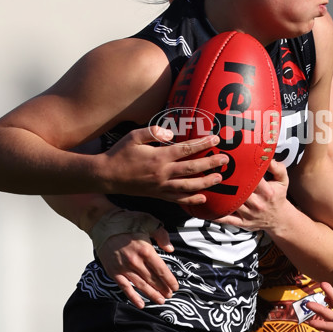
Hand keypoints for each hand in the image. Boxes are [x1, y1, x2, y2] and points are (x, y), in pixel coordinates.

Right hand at [94, 210, 178, 308]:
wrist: (103, 224)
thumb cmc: (127, 222)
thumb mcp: (149, 221)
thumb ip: (162, 235)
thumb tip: (170, 249)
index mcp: (146, 250)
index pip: (161, 270)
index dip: (169, 280)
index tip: (175, 287)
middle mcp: (135, 262)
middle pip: (153, 279)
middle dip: (163, 289)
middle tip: (169, 296)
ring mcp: (124, 268)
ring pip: (141, 286)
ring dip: (152, 295)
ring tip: (161, 301)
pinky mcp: (114, 272)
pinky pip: (125, 288)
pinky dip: (133, 297)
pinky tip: (141, 304)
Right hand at [99, 125, 229, 203]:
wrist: (106, 176)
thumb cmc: (119, 153)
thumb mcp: (133, 136)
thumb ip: (153, 132)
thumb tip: (170, 133)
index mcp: (159, 157)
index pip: (186, 149)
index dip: (202, 144)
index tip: (215, 139)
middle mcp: (163, 173)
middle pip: (192, 168)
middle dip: (211, 163)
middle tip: (226, 159)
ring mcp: (161, 186)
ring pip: (188, 186)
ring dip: (206, 182)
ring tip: (219, 178)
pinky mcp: (157, 195)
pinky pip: (178, 199)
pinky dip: (191, 199)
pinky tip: (202, 198)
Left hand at [215, 159, 288, 231]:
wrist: (279, 219)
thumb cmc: (278, 197)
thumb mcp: (283, 181)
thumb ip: (277, 168)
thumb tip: (267, 157)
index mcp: (267, 192)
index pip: (253, 180)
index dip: (243, 171)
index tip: (234, 163)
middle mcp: (257, 204)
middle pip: (239, 192)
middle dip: (228, 182)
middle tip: (215, 171)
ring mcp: (248, 214)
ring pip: (231, 204)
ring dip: (219, 196)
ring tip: (208, 184)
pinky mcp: (242, 222)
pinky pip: (227, 219)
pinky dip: (217, 214)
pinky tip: (208, 207)